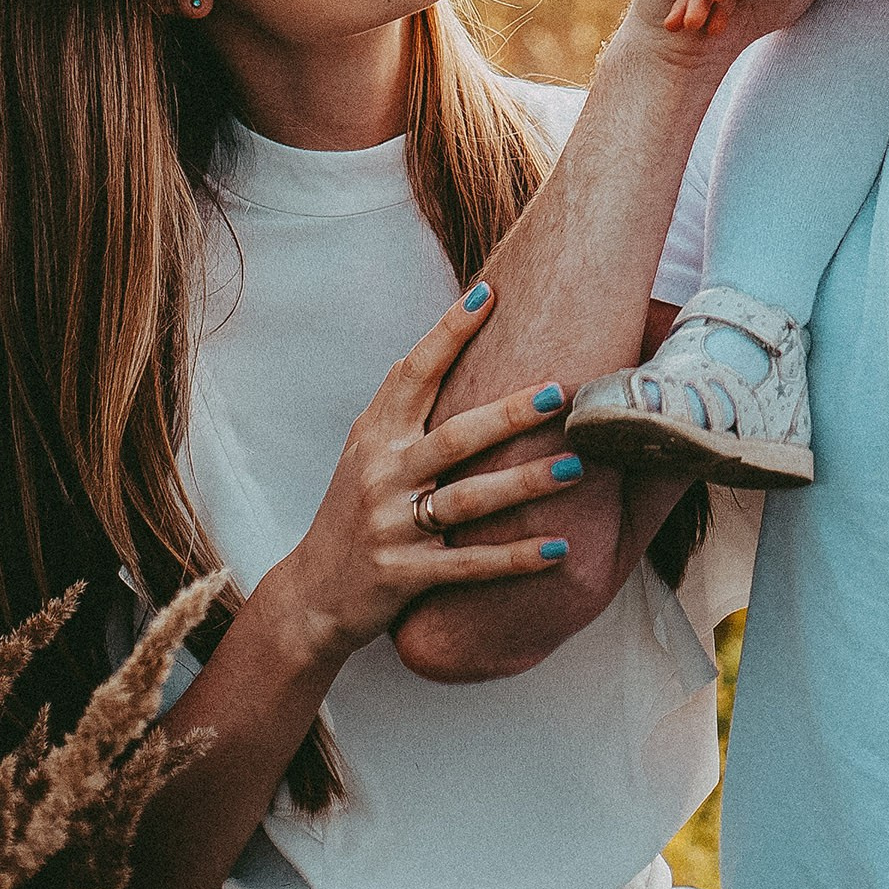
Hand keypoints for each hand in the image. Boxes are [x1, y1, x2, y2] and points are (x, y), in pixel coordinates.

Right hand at [262, 288, 576, 671]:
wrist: (312, 595)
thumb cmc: (354, 508)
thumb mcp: (367, 450)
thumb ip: (405, 403)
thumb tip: (454, 332)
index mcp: (376, 436)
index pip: (413, 373)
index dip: (448, 332)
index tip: (489, 293)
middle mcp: (382, 476)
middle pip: (454, 437)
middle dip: (509, 413)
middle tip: (560, 391)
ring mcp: (392, 527)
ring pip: (467, 500)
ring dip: (524, 483)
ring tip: (575, 467)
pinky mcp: (404, 576)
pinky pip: (468, 563)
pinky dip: (514, 557)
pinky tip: (558, 547)